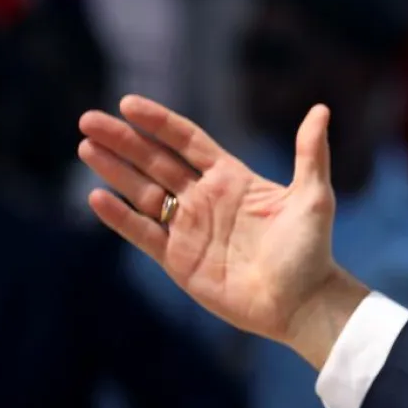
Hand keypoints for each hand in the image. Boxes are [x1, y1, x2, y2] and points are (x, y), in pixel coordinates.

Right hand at [77, 96, 368, 367]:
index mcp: (233, 179)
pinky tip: (97, 196)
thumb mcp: (314, 197)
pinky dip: (120, 216)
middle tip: (88, 120)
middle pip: (155, 161)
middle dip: (123, 141)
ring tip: (86, 147)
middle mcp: (206, 199)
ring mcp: (189, 229)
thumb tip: (321, 110)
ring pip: (142, 192)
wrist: (302, 303)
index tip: (128, 104)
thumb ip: (310, 153)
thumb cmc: (311, 251)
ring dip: (115, 170)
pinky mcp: (178, 259)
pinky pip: (143, 233)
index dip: (159, 123)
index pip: (187, 141)